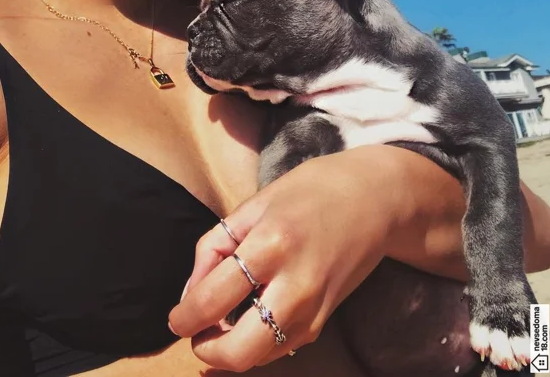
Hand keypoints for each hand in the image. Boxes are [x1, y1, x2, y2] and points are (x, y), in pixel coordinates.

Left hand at [168, 147, 402, 371]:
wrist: (374, 199)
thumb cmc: (310, 191)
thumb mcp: (254, 204)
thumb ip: (215, 246)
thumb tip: (191, 293)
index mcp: (269, 245)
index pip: (213, 299)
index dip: (184, 317)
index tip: (174, 319)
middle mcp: (294, 285)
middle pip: (239, 350)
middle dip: (207, 350)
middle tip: (196, 333)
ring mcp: (314, 308)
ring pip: (261, 357)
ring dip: (232, 350)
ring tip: (221, 324)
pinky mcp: (326, 320)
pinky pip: (282, 346)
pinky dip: (259, 343)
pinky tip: (250, 319)